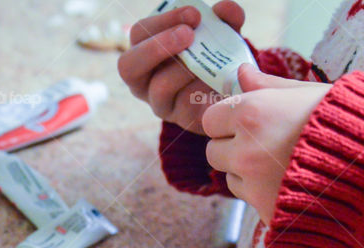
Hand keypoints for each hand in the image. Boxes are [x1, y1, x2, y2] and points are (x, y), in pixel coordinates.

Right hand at [117, 1, 244, 134]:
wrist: (235, 93)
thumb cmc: (217, 59)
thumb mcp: (220, 35)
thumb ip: (223, 21)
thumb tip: (224, 8)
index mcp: (145, 53)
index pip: (139, 34)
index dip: (162, 21)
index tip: (193, 14)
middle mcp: (144, 81)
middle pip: (128, 65)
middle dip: (157, 46)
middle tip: (189, 34)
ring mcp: (160, 104)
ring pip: (159, 87)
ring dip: (185, 70)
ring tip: (208, 61)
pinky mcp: (182, 120)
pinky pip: (188, 107)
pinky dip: (206, 90)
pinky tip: (221, 81)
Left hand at [202, 66, 331, 224]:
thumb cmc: (350, 122)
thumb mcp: (311, 92)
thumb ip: (269, 85)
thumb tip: (241, 73)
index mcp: (252, 114)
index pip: (211, 120)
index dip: (228, 120)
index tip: (248, 121)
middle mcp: (245, 150)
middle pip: (214, 152)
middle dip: (233, 148)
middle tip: (267, 143)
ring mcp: (253, 185)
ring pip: (230, 178)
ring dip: (247, 173)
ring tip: (286, 165)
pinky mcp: (266, 211)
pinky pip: (251, 201)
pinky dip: (264, 195)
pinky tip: (294, 184)